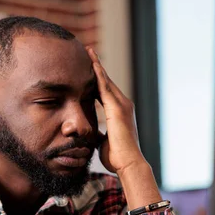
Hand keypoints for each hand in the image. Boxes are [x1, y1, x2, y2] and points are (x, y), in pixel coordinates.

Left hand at [87, 47, 144, 174]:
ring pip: (106, 80)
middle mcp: (123, 105)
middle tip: (87, 51)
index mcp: (119, 112)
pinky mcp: (117, 108)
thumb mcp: (103, 141)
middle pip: (106, 81)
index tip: (86, 69)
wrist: (128, 164)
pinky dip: (98, 74)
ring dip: (96, 65)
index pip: (104, 91)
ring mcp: (122, 105)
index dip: (95, 79)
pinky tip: (91, 63)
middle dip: (96, 66)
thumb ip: (98, 133)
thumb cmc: (116, 157)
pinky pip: (105, 87)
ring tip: (88, 51)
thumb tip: (90, 134)